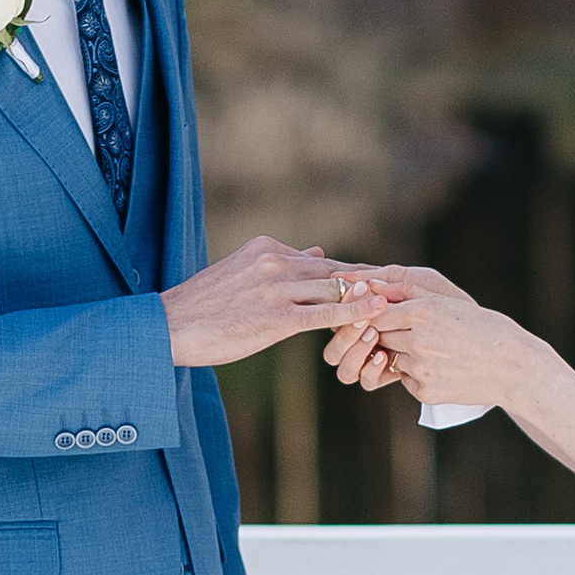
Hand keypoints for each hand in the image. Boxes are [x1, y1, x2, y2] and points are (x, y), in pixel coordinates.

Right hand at [163, 240, 385, 367]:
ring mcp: (277, 290)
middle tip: (406, 286)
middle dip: (372, 280)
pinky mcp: (276, 318)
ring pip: (335, 290)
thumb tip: (317, 253)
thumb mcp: (243, 271)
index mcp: (268, 248)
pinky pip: (326, 314)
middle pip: (336, 270)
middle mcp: (275, 262)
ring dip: (369, 296)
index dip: (356, 271)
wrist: (169, 326)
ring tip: (401, 301)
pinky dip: (355, 312)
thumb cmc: (204, 306)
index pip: (323, 260)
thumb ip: (282, 263)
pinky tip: (378, 313)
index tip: (384, 277)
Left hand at [323, 267, 524, 410]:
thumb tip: (371, 283)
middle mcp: (418, 341)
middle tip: (404, 330)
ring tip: (429, 348)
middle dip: (383, 333)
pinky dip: (414, 373)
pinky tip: (440, 367)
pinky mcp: (424, 391)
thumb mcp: (446, 301)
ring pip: (390, 358)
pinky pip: (405, 379)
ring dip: (399, 353)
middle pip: (377, 336)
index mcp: (422, 312)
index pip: (374, 311)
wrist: (511, 366)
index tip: (374, 312)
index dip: (370, 312)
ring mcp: (420, 369)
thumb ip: (406, 290)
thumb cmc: (480, 327)